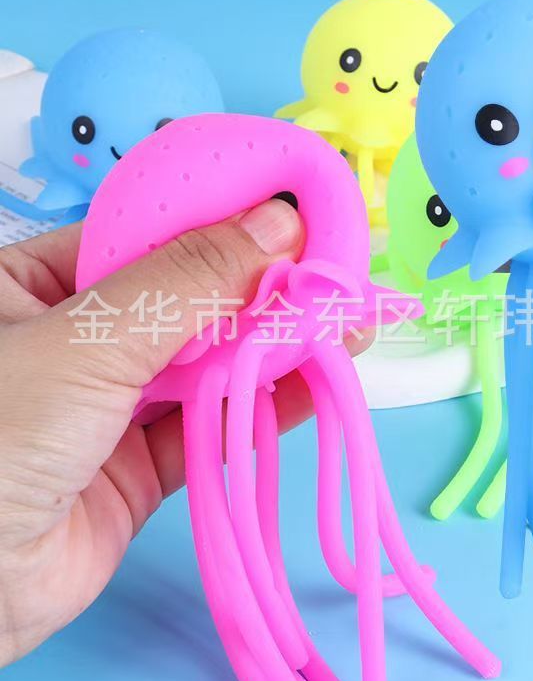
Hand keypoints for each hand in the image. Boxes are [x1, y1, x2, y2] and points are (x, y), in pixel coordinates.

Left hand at [0, 199, 367, 665]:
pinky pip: (213, 425)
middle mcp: (76, 340)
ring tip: (348, 322)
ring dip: (278, 346)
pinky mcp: (141, 467)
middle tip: (339, 272)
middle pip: (189, 299)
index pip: (149, 236)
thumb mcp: (85, 340)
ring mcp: (111, 405)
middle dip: (264, 287)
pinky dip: (266, 406)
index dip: (225, 222)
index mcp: (35, 285)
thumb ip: (186, 282)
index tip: (299, 213)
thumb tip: (277, 223)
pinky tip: (316, 380)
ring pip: (208, 364)